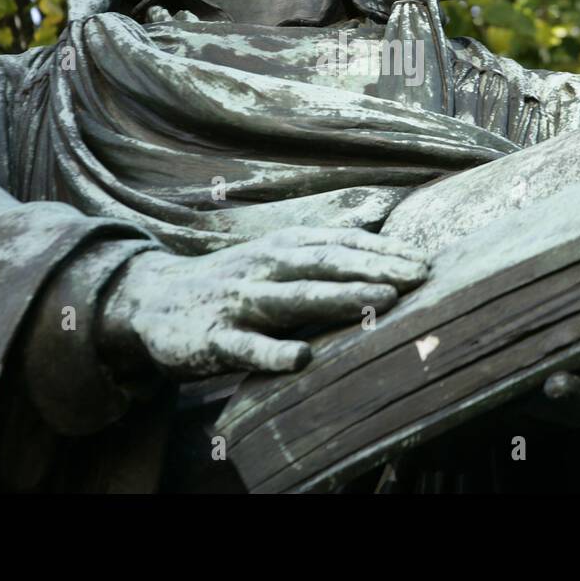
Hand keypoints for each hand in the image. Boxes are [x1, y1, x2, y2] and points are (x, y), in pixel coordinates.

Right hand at [97, 226, 428, 380]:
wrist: (153, 301)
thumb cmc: (232, 281)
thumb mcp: (277, 254)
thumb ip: (326, 243)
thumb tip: (381, 223)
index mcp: (283, 248)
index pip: (340, 244)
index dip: (383, 251)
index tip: (426, 261)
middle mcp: (265, 268)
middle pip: (326, 265)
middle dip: (375, 268)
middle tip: (421, 276)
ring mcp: (240, 302)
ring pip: (294, 300)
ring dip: (339, 299)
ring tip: (382, 301)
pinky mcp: (215, 339)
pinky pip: (247, 347)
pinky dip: (273, 352)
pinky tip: (302, 357)